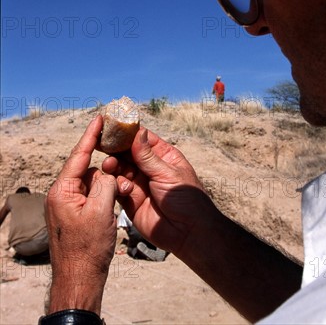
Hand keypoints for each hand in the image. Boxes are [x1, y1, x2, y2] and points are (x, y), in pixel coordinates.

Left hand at [46, 115, 116, 315]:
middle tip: (121, 167)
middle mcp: (62, 195)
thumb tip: (107, 173)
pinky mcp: (74, 215)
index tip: (99, 118)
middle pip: (88, 170)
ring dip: (107, 187)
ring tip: (118, 200)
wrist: (79, 280)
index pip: (79, 156)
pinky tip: (112, 206)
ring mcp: (67, 205)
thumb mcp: (101, 211)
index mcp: (63, 190)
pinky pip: (92, 197)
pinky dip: (103, 197)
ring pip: (92, 184)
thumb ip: (106, 183)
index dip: (91, 135)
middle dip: (106, 170)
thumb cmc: (88, 248)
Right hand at [102, 128, 216, 255]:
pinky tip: (118, 186)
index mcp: (162, 156)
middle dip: (115, 149)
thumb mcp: (168, 174)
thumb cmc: (186, 199)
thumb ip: (148, 157)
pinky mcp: (130, 201)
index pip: (142, 139)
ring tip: (110, 166)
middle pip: (127, 153)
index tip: (111, 126)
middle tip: (102, 145)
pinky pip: (117, 188)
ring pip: (120, 169)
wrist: (188, 234)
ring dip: (113, 166)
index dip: (127, 132)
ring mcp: (139, 184)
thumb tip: (138, 133)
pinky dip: (114, 185)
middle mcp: (149, 168)